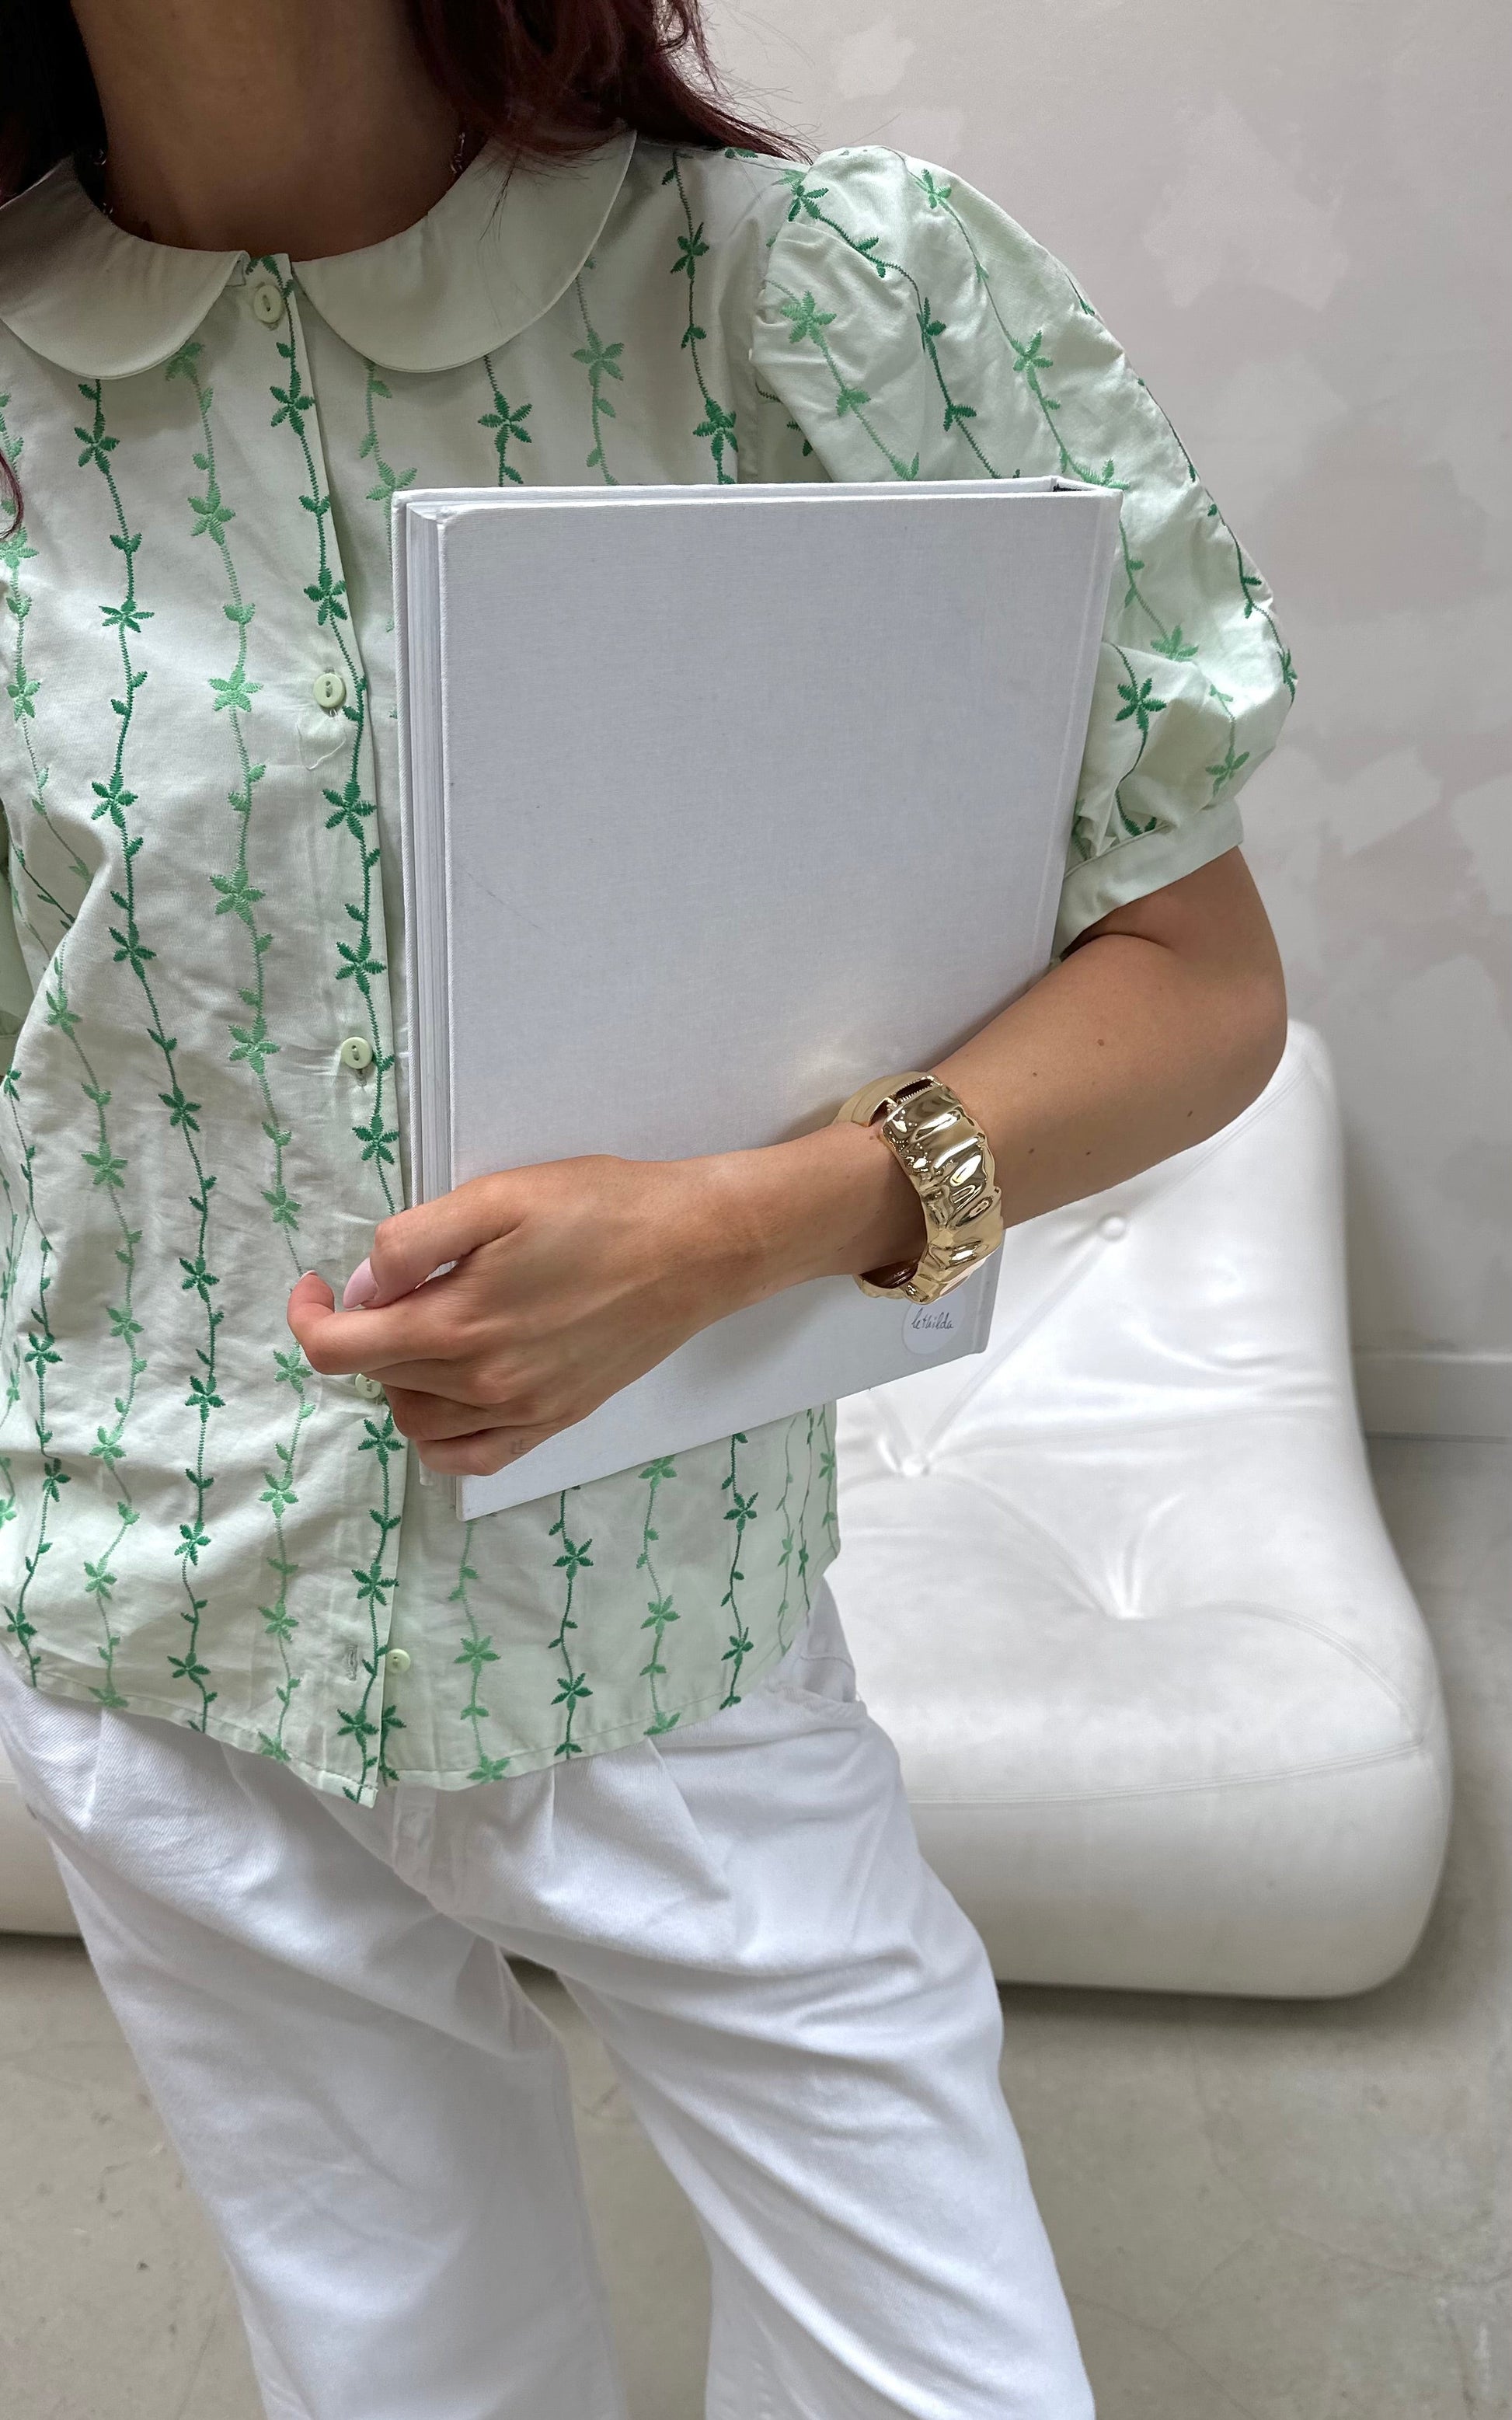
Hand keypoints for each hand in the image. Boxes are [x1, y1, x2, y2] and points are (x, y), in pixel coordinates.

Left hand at [286, 1155, 764, 1475]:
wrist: (697, 1249)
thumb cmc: (601, 1209)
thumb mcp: (497, 1196)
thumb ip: (415, 1242)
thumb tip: (365, 1286)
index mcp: (458, 1323)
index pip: (341, 1349)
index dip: (310, 1317)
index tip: (316, 1285)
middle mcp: (483, 1382)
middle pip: (378, 1379)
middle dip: (362, 1333)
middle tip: (391, 1286)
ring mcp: (521, 1409)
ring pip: (416, 1420)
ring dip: (398, 1379)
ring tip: (425, 1330)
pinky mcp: (554, 1420)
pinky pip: (470, 1457)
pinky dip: (440, 1437)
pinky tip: (447, 1396)